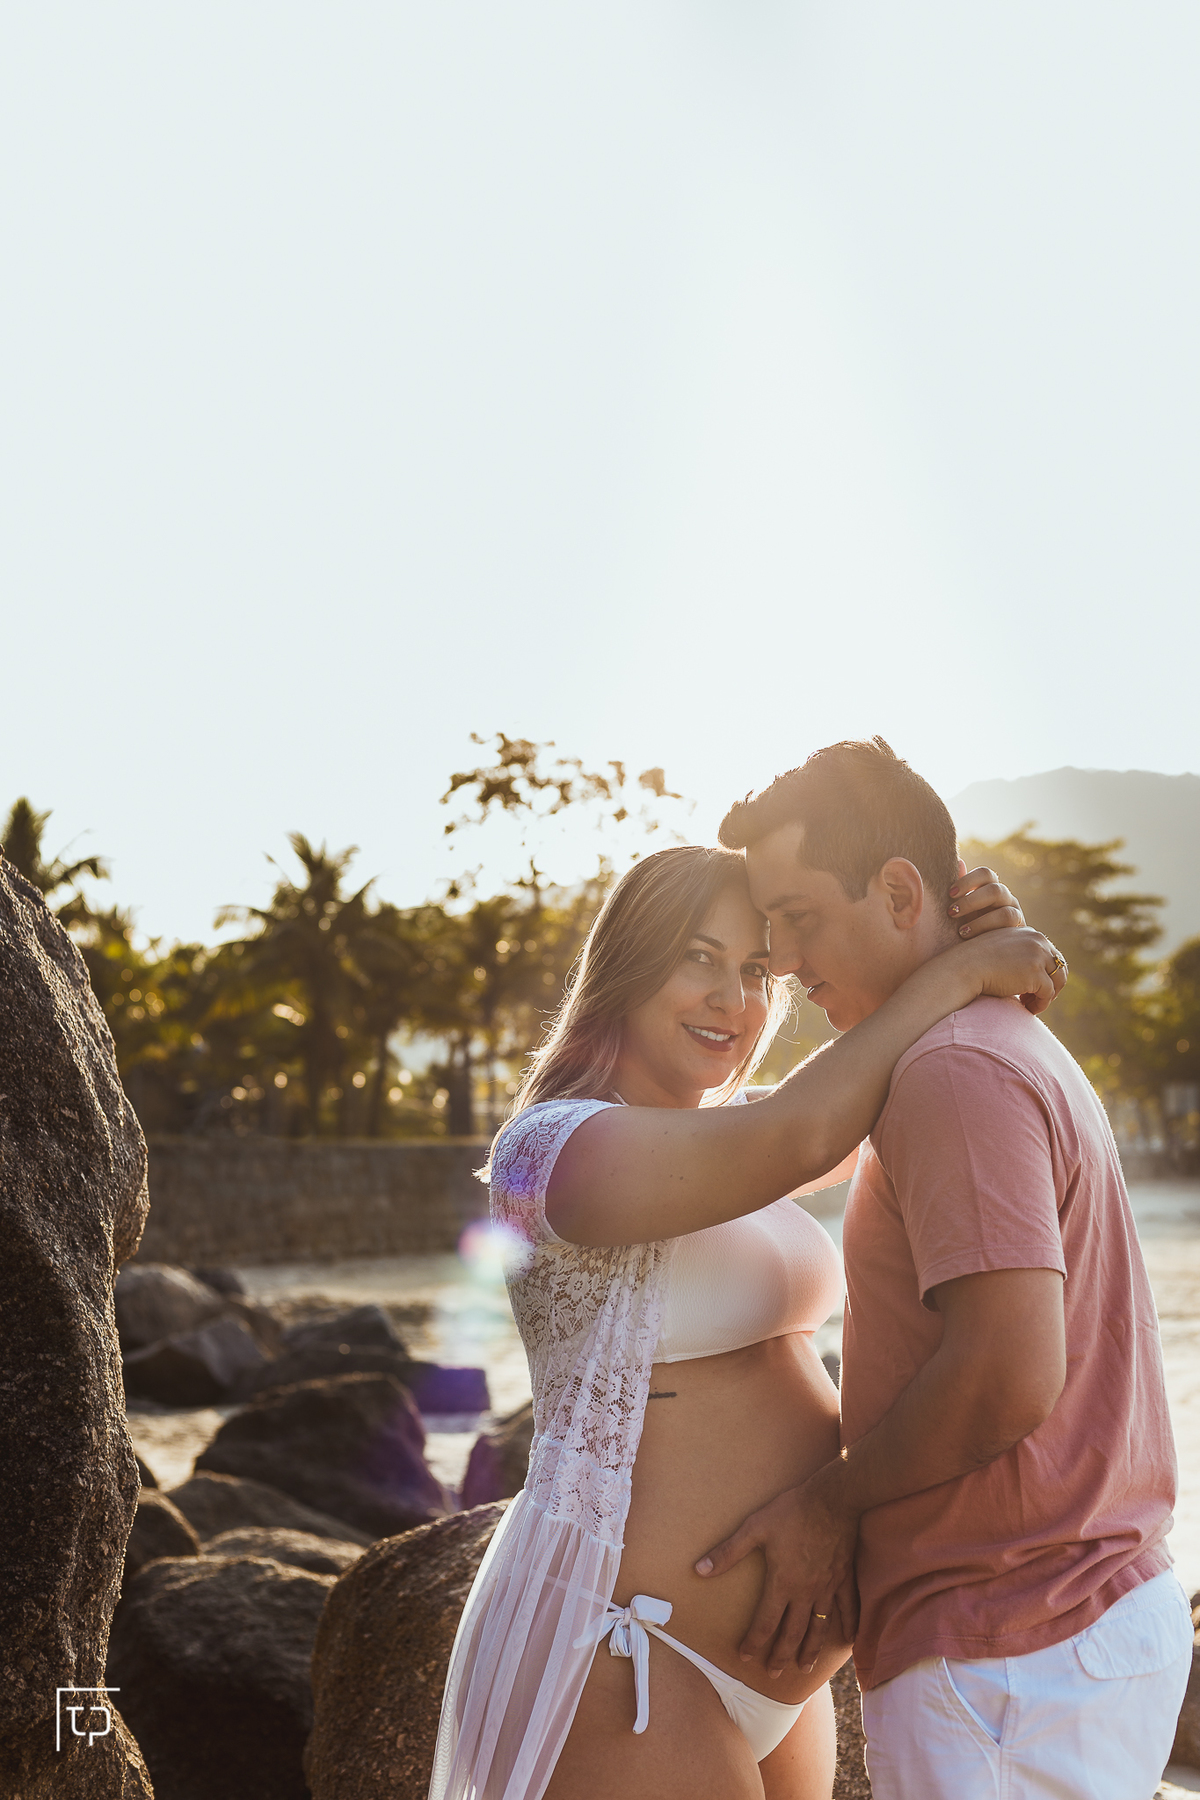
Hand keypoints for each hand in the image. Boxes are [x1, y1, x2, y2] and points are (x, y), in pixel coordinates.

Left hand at [694, 1476, 858, 1675]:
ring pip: (819, 1627)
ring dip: (811, 1649)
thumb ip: (728, 1552)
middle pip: (792, 1632)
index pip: (765, 1622)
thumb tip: (699, 1569)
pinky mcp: (843, 1577)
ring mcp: (827, 1587)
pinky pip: (848, 1607)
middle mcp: (805, 1592)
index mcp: (782, 1583)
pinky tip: (848, 1639)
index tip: (745, 1656)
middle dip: (781, 1655)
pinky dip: (848, 1625)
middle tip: (775, 1675)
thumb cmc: (791, 1511)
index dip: (753, 1641)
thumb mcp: (754, 1528)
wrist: (832, 1498)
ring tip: (805, 1667)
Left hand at [947, 858, 1024, 939]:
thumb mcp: (961, 909)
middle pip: (995, 888)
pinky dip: (986, 927)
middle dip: (971, 900)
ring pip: (1003, 907)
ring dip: (979, 917)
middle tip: (951, 912)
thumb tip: (959, 861)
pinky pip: (1007, 919)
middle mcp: (1004, 896)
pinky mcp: (1019, 925)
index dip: (968, 880)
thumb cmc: (968, 926)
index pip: (985, 874)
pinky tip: (970, 937)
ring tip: (960, 931)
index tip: (950, 893)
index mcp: (989, 887)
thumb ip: (959, 889)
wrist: (986, 951)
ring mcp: (1014, 909)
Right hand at [957, 924, 1066, 1014]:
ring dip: (1048, 996)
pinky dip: (1040, 1004)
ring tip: (1031, 1005)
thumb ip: (1018, 955)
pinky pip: (1048, 994)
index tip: (1031, 987)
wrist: (963, 968)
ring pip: (1058, 981)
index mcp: (1029, 932)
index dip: (1045, 973)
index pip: (1050, 954)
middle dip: (1052, 985)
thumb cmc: (974, 964)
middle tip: (1037, 999)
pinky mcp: (1036, 974)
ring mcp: (1038, 956)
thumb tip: (1033, 974)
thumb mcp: (1000, 951)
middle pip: (1060, 966)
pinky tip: (1026, 1009)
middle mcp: (1038, 940)